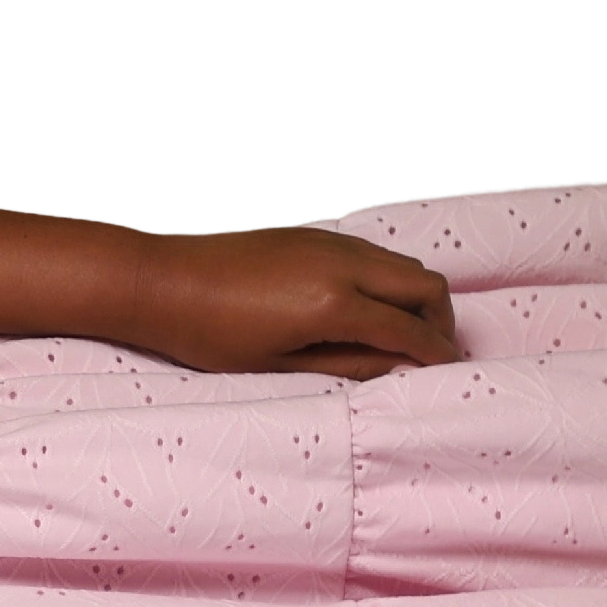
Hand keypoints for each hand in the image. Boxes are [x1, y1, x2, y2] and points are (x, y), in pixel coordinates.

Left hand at [128, 226, 460, 379]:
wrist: (159, 279)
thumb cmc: (208, 333)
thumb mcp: (278, 364)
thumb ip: (347, 365)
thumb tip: (398, 368)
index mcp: (334, 303)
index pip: (410, 330)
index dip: (436, 354)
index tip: (447, 372)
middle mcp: (341, 264)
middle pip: (424, 285)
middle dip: (439, 321)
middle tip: (430, 352)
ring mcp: (328, 243)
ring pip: (401, 264)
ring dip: (416, 297)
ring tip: (402, 334)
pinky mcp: (312, 234)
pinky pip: (373, 253)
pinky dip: (389, 279)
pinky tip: (368, 308)